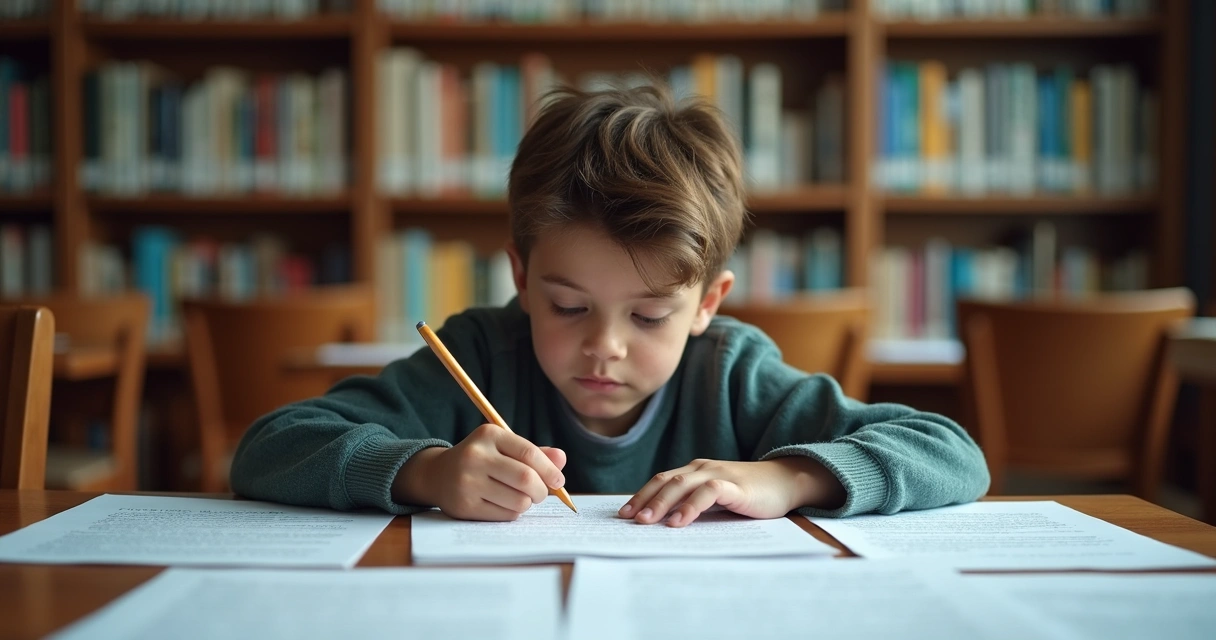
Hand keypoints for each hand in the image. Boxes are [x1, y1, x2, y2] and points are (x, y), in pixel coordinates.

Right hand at [392, 424, 565, 520]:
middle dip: (542, 490)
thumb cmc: (482, 460)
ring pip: (519, 501)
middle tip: (542, 494)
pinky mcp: (465, 506)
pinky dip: (513, 512)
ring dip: (528, 503)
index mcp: (489, 435)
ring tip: (521, 497)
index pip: (529, 453)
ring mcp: (468, 482)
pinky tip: (504, 504)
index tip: (559, 481)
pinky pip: (505, 515)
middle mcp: (475, 456)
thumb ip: (534, 453)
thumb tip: (561, 459)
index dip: (550, 470)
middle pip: (526, 479)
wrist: (438, 474)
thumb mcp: (504, 448)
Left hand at [618, 457, 844, 527]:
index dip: (642, 495)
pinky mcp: (735, 485)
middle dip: (644, 499)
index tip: (623, 514)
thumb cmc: (750, 495)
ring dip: (662, 502)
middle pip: (666, 480)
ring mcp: (719, 474)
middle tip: (627, 519)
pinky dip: (691, 506)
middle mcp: (703, 468)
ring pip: (682, 484)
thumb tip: (666, 525)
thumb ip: (696, 505)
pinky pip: (708, 492)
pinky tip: (679, 522)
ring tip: (646, 522)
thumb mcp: (718, 500)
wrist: (787, 482)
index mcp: (696, 471)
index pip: (662, 480)